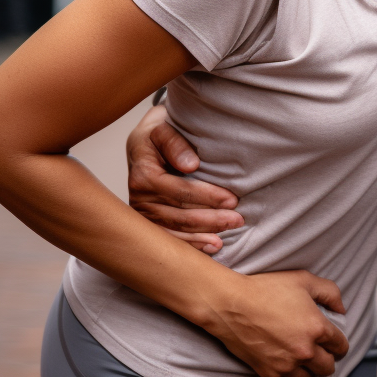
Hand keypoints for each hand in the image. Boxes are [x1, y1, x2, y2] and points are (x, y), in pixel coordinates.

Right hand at [128, 104, 242, 253]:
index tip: (233, 200)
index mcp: (143, 175)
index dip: (208, 197)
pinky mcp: (146, 222)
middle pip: (179, 215)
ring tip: (224, 239)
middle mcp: (138, 198)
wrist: (142, 140)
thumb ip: (175, 143)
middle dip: (211, 220)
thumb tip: (191, 165)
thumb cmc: (158, 132)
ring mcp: (141, 213)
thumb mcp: (163, 128)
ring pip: (174, 231)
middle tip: (238, 219)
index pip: (181, 191)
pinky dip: (189, 245)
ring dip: (201, 237)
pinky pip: (167, 238)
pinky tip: (208, 248)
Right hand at [202, 269, 348, 376]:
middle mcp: (304, 351)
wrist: (232, 304)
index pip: (340, 346)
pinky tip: (286, 362)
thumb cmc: (268, 288)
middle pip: (328, 368)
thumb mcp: (305, 280)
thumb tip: (341, 309)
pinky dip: (289, 375)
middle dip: (328, 360)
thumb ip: (330, 293)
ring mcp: (285, 365)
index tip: (335, 343)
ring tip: (305, 358)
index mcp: (316, 328)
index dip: (340, 344)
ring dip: (310, 370)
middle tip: (322, 352)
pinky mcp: (267, 373)